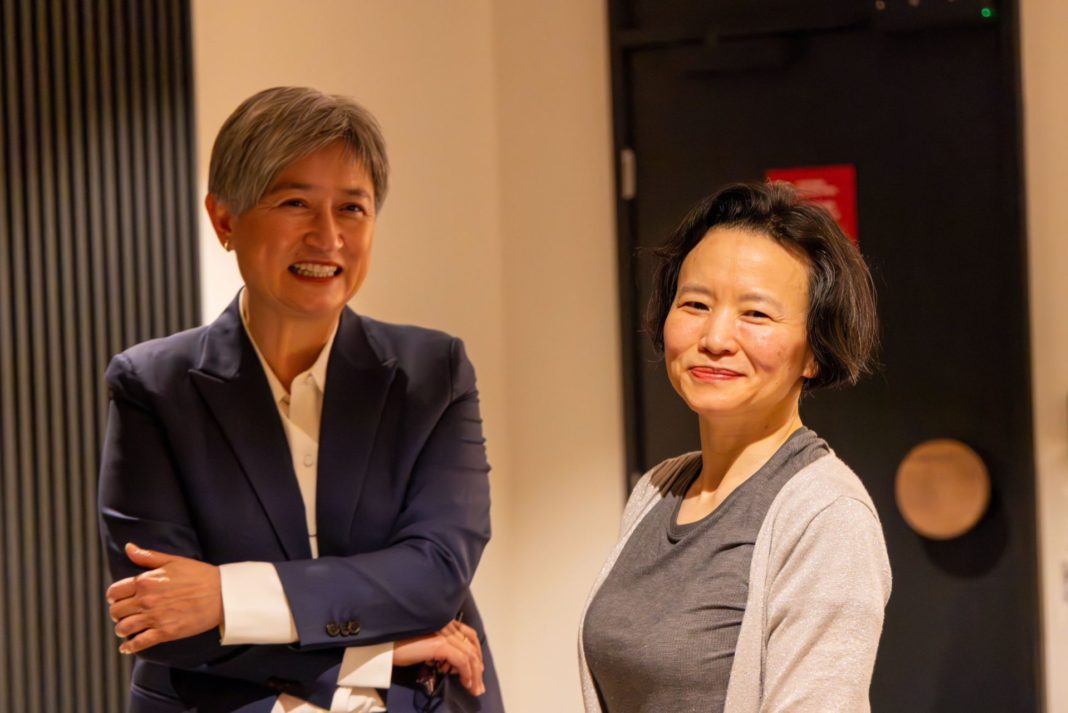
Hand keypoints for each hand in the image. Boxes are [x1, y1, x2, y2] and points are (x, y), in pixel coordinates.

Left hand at [106, 543, 222, 654]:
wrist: (221, 594)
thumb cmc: (199, 575)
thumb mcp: (173, 560)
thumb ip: (148, 556)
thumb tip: (129, 547)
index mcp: (146, 581)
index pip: (114, 592)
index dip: (113, 597)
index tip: (117, 600)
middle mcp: (146, 600)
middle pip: (116, 611)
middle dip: (116, 613)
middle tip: (122, 615)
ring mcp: (155, 617)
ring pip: (123, 628)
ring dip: (121, 630)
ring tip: (124, 630)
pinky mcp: (165, 632)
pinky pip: (139, 643)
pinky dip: (129, 647)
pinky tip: (126, 648)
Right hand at [394, 620, 484, 696]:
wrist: (384, 646)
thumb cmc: (400, 645)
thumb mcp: (425, 645)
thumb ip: (440, 647)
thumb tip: (454, 665)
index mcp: (444, 621)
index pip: (468, 634)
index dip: (476, 651)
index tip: (478, 669)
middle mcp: (446, 624)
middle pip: (471, 646)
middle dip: (478, 667)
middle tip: (479, 686)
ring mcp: (443, 633)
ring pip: (468, 655)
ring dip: (475, 674)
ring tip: (474, 689)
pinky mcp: (438, 644)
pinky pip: (460, 660)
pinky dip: (466, 673)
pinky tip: (466, 683)